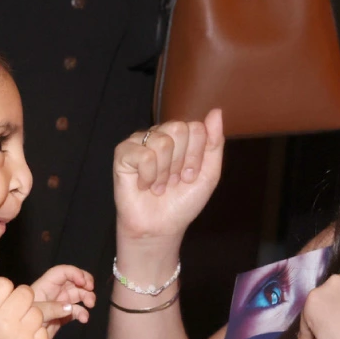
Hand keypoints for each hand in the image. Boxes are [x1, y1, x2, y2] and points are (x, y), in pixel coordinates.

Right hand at [0, 278, 49, 338]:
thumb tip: (12, 287)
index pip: (4, 283)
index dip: (5, 289)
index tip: (3, 298)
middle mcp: (3, 322)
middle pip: (26, 292)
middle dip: (22, 297)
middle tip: (17, 308)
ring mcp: (21, 336)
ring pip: (39, 309)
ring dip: (32, 313)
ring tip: (21, 323)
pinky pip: (44, 328)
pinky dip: (36, 330)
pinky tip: (25, 337)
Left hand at [31, 265, 95, 336]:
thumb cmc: (22, 321)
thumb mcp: (35, 312)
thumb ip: (52, 308)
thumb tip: (70, 307)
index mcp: (45, 286)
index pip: (62, 272)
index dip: (74, 273)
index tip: (83, 282)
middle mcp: (54, 292)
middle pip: (73, 281)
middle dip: (85, 283)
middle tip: (91, 290)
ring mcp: (59, 304)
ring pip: (78, 295)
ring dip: (87, 297)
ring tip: (90, 305)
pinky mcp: (63, 316)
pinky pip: (77, 311)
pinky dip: (83, 313)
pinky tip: (84, 319)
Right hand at [114, 110, 223, 243]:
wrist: (161, 227)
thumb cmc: (182, 202)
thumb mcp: (208, 174)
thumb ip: (214, 143)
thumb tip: (216, 111)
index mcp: (181, 137)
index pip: (196, 128)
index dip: (196, 156)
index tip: (189, 176)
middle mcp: (160, 135)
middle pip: (179, 129)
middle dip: (180, 162)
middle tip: (174, 180)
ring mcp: (140, 142)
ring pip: (162, 142)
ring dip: (164, 173)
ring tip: (159, 185)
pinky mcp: (123, 153)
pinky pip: (143, 155)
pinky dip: (148, 176)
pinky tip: (145, 185)